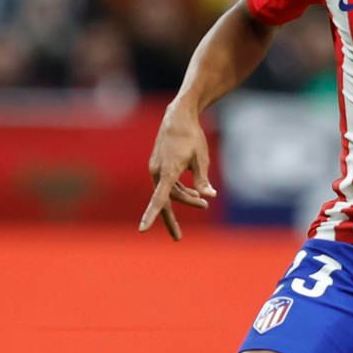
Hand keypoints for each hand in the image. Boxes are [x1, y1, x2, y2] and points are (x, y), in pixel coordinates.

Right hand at [139, 103, 216, 239]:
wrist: (178, 117)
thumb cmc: (192, 136)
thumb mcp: (202, 158)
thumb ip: (203, 179)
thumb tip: (209, 196)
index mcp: (168, 171)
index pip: (159, 199)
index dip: (151, 215)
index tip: (142, 230)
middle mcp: (157, 171)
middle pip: (166, 200)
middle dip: (173, 218)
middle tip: (181, 235)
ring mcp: (155, 169)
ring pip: (168, 192)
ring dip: (184, 199)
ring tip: (202, 204)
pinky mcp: (158, 166)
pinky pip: (167, 185)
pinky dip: (179, 191)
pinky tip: (193, 194)